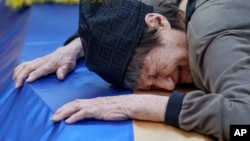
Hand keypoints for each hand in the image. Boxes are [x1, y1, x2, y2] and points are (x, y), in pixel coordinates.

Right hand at [13, 38, 82, 87]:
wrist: (66, 52)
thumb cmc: (67, 61)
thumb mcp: (69, 66)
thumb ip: (64, 71)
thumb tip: (60, 77)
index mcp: (50, 64)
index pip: (40, 70)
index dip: (34, 75)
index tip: (27, 81)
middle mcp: (42, 62)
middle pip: (29, 68)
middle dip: (21, 76)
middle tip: (17, 86)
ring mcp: (38, 61)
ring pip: (24, 65)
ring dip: (18, 73)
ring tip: (15, 82)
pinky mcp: (36, 61)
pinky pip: (24, 64)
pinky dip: (18, 70)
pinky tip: (15, 76)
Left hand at [51, 94, 167, 123]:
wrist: (127, 104)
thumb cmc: (119, 107)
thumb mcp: (106, 108)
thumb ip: (98, 109)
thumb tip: (92, 113)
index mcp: (93, 101)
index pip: (77, 102)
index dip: (67, 107)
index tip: (59, 111)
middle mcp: (91, 102)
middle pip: (73, 104)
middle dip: (61, 110)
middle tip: (53, 116)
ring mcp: (94, 106)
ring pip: (75, 108)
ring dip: (64, 113)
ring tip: (55, 119)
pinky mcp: (97, 111)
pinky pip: (83, 113)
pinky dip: (74, 117)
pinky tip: (68, 121)